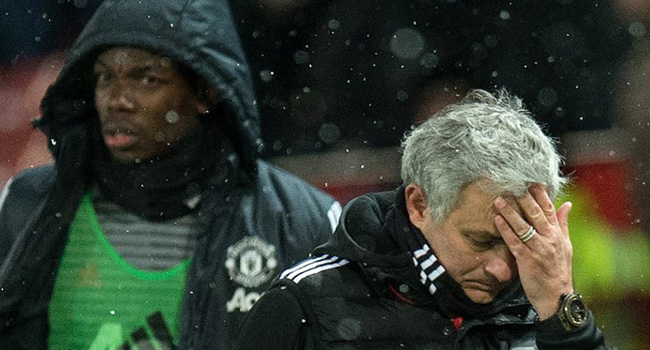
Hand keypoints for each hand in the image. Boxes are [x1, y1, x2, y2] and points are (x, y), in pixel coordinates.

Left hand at [493, 184, 573, 319]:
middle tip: (512, 184)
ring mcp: (538, 249)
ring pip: (523, 226)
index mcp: (558, 234)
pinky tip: (497, 220)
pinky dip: (505, 230)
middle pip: (536, 214)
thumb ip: (563, 223)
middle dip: (524, 198)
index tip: (530, 181)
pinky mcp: (526, 260)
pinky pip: (514, 242)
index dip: (540, 194)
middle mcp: (549, 239)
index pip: (549, 209)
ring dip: (510, 212)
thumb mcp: (566, 245)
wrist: (556, 297)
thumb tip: (567, 204)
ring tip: (499, 199)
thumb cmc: (559, 270)